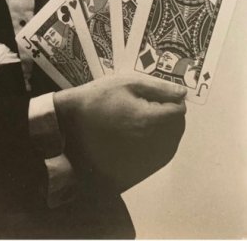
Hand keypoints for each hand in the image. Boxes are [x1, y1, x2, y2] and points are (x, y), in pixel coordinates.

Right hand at [53, 73, 185, 192]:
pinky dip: (152, 142)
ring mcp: (152, 160)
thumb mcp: (124, 84)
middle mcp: (158, 144)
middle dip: (165, 113)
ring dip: (160, 127)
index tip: (148, 95)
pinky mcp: (144, 170)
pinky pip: (159, 152)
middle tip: (140, 105)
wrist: (71, 132)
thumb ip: (157, 88)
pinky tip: (131, 134)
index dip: (166, 98)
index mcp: (154, 120)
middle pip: (177, 125)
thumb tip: (182, 94)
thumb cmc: (97, 101)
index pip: (179, 108)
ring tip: (133, 119)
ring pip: (170, 139)